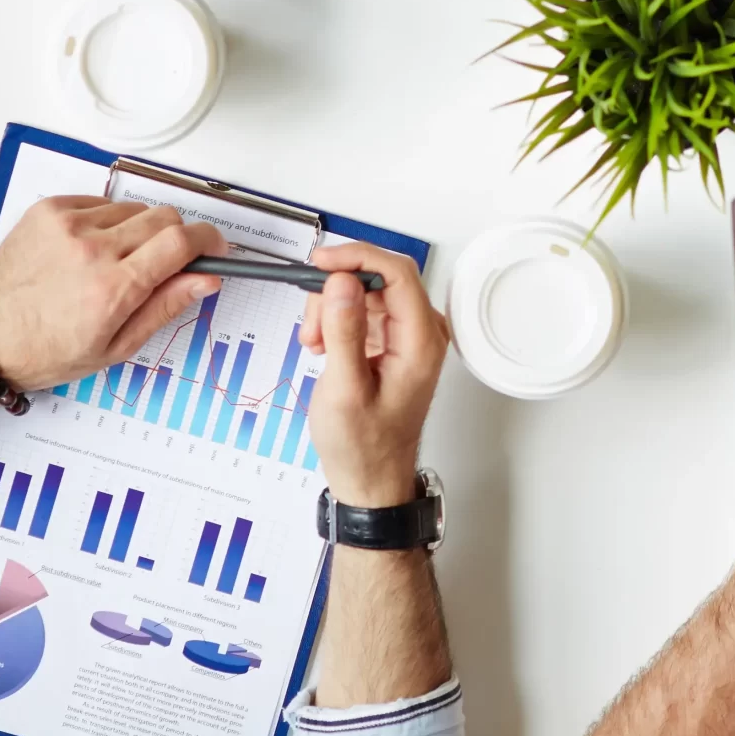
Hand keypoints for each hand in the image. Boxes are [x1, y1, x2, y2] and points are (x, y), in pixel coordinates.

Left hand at [0, 198, 226, 390]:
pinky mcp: (48, 210)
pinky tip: (89, 250)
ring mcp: (67, 224)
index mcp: (113, 289)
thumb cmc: (46, 351)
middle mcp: (91, 249)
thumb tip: (206, 280)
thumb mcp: (116, 346)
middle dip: (176, 238)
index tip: (216, 248)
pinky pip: (100, 202)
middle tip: (163, 264)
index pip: (182, 242)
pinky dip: (106, 222)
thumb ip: (166, 306)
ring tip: (115, 263)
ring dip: (138, 231)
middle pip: (165, 218)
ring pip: (134, 209)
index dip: (209, 240)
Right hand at [296, 244, 448, 506]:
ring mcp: (408, 336)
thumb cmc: (362, 447)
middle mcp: (422, 333)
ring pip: (366, 291)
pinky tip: (324, 349)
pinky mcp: (392, 341)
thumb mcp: (344, 390)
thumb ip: (344, 332)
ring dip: (332, 309)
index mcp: (421, 342)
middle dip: (336, 292)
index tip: (321, 263)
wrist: (369, 478)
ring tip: (315, 345)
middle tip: (312, 324)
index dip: (357, 257)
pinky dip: (337, 321)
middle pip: (379, 277)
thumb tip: (342, 283)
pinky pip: (362, 310)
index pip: (397, 272)